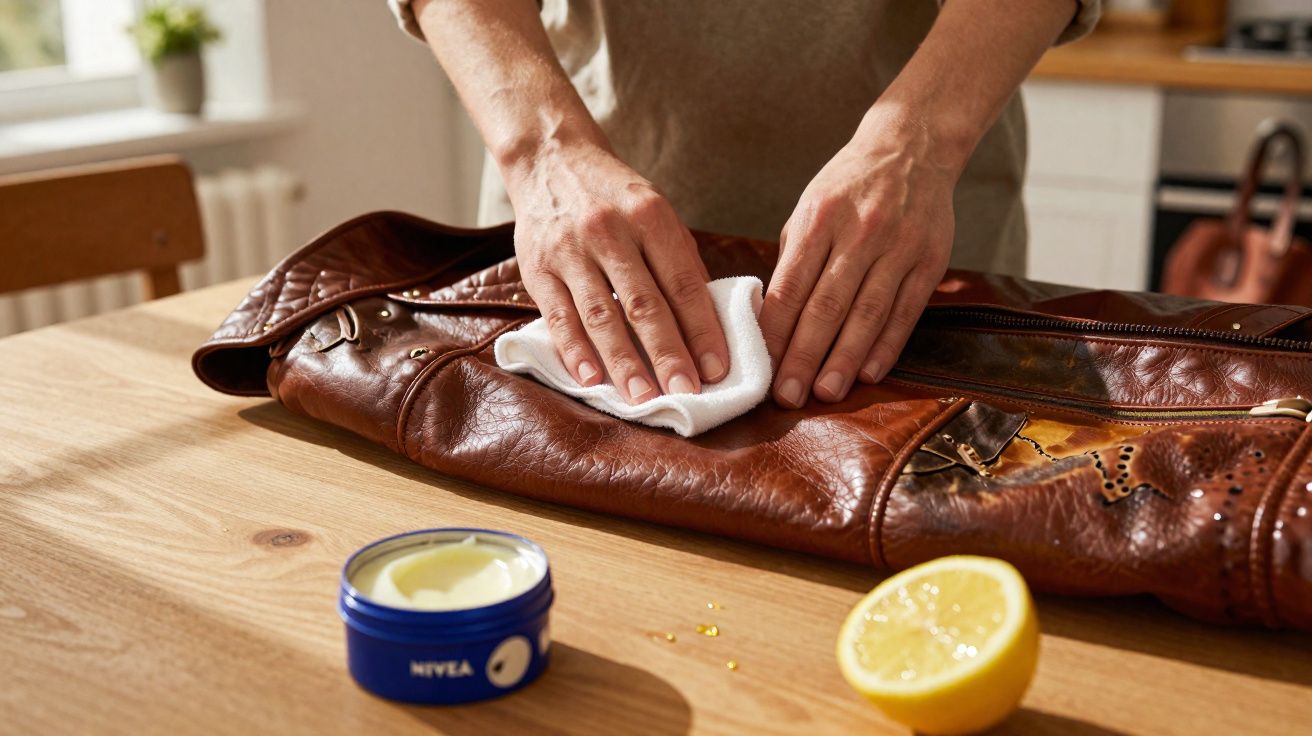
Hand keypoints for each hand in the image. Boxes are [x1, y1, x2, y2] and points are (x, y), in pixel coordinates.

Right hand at [505, 143, 729, 403]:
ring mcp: (570, 251)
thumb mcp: (655, 212)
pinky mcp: (537, 269)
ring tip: (643, 399)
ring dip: (624, 363)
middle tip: (686, 393)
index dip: (702, 329)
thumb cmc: (614, 196)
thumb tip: (710, 322)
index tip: (718, 369)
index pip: (683, 282)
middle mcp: (610, 231)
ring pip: (601, 316)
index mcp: (650, 216)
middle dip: (668, 354)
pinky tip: (591, 381)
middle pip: (644, 304)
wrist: (550, 160)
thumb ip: (680, 262)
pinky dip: (575, 352)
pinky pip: (558, 317)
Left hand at [759, 115, 955, 407]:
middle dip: (804, 356)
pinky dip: (886, 346)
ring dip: (845, 360)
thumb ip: (793, 261)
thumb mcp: (809, 209)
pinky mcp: (930, 259)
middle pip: (827, 306)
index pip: (790, 287)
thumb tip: (771, 319)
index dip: (775, 333)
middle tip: (787, 396)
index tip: (762, 368)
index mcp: (819, 219)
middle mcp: (859, 232)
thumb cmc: (848, 187)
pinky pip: (906, 311)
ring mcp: (898, 246)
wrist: (912, 147)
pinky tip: (869, 373)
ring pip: (867, 314)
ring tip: (825, 393)